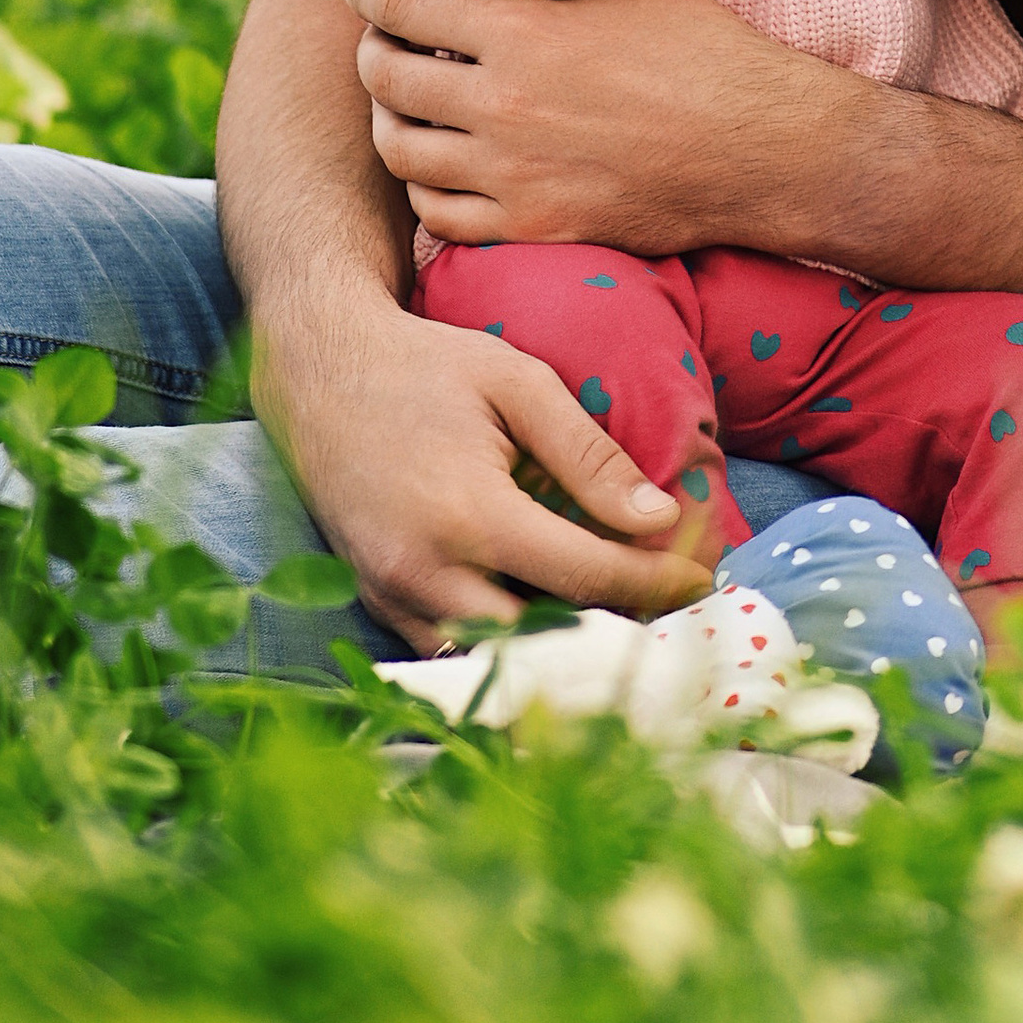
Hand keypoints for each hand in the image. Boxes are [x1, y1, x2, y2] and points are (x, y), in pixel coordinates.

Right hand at [247, 276, 711, 648]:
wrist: (317, 368)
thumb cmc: (427, 365)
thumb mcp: (518, 384)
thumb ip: (589, 455)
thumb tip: (659, 518)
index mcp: (468, 516)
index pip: (584, 576)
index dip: (654, 583)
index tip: (705, 580)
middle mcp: (424, 574)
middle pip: (543, 640)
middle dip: (615, 630)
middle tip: (671, 607)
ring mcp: (392, 597)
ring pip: (496, 657)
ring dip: (561, 646)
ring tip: (624, 612)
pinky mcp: (375, 602)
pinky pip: (452, 647)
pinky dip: (506, 642)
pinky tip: (552, 612)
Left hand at [352, 0, 853, 250]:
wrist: (759, 147)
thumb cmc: (705, 53)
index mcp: (523, 32)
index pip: (403, 5)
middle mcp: (502, 105)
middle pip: (387, 79)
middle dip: (374, 54)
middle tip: (382, 44)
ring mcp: (511, 174)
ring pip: (402, 150)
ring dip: (392, 123)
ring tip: (404, 108)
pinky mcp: (532, 226)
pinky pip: (440, 215)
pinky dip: (428, 188)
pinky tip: (442, 168)